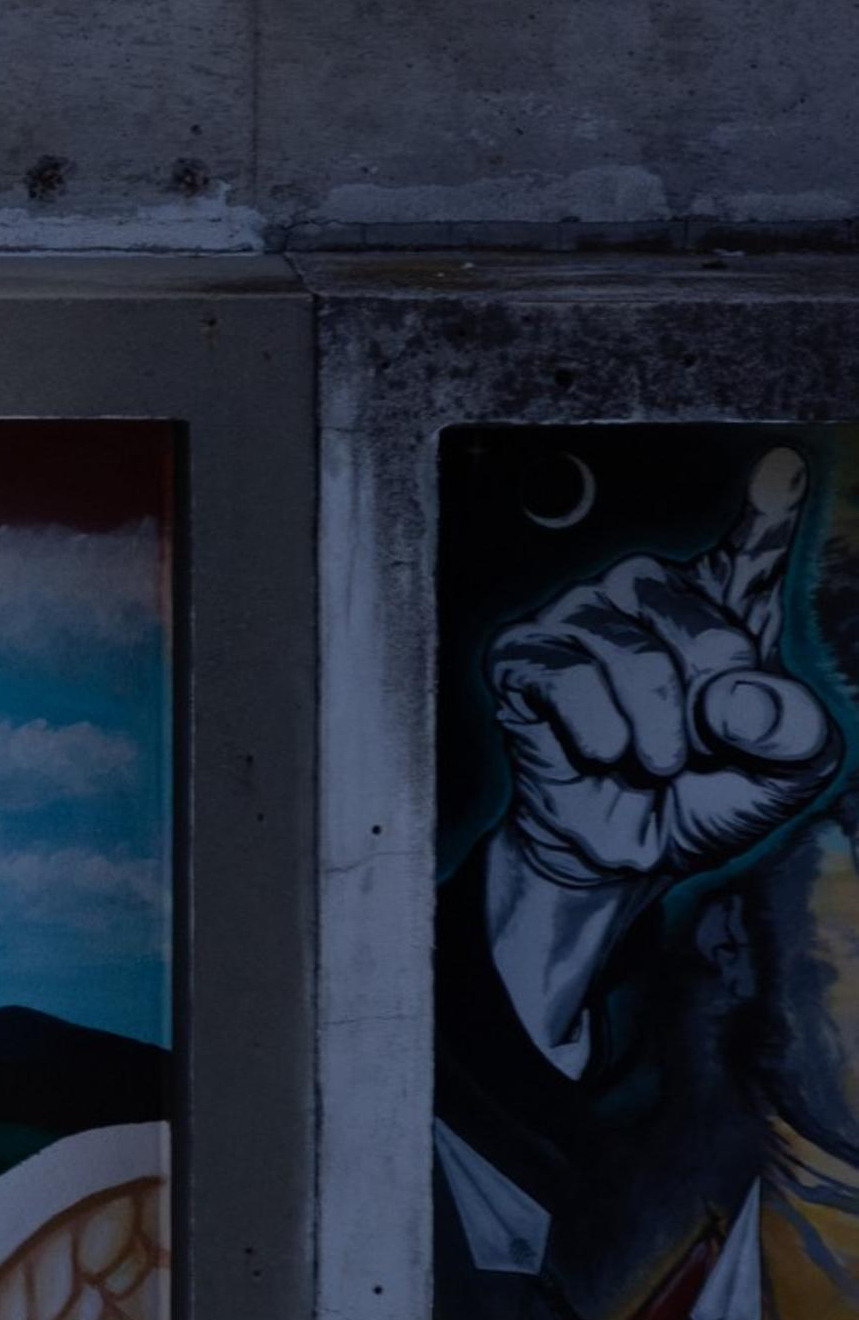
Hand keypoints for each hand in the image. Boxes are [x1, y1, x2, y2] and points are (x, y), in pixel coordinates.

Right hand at [489, 449, 834, 886]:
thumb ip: (795, 734)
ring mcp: (582, 618)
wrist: (625, 851)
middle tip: (706, 750)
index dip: (768, 512)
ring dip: (656, 728)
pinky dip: (599, 728)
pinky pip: (568, 676)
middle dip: (714, 702)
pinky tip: (607, 752)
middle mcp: (651, 598)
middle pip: (704, 621)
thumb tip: (744, 699)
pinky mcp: (523, 655)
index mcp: (725, 611)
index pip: (752, 552)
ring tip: (658, 764)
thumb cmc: (705, 798)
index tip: (785, 467)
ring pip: (633, 654)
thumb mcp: (783, 776)